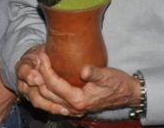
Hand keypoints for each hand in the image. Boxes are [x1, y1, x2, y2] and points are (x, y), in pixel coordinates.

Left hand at [16, 46, 139, 116]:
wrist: (127, 94)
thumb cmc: (117, 83)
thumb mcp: (107, 75)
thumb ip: (94, 73)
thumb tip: (83, 70)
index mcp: (78, 99)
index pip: (54, 84)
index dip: (45, 69)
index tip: (42, 55)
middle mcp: (73, 107)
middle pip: (47, 92)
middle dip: (39, 76)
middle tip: (36, 59)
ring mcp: (73, 108)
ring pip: (48, 98)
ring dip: (40, 83)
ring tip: (38, 67)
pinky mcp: (74, 106)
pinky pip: (54, 100)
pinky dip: (47, 90)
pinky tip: (45, 79)